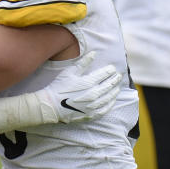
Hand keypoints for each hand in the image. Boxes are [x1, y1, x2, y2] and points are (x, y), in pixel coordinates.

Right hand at [0, 53, 121, 132]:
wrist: (51, 105)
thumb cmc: (59, 86)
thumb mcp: (70, 72)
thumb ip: (83, 62)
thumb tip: (94, 53)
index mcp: (89, 82)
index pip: (105, 74)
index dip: (110, 70)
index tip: (112, 68)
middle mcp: (94, 94)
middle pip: (109, 85)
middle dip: (115, 80)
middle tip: (118, 76)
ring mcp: (93, 106)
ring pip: (109, 97)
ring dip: (115, 91)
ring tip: (117, 87)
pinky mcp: (91, 114)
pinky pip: (105, 109)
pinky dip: (110, 104)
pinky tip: (112, 101)